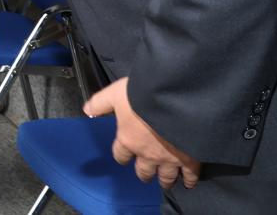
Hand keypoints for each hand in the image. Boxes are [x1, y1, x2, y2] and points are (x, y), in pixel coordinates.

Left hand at [84, 77, 201, 189]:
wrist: (173, 98)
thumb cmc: (143, 95)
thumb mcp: (115, 93)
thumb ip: (100, 103)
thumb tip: (87, 110)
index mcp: (128, 140)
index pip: (121, 155)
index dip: (123, 156)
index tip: (125, 157)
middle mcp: (147, 154)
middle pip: (143, 171)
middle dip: (143, 173)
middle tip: (145, 173)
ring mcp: (169, 159)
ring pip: (165, 177)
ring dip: (164, 179)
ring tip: (165, 180)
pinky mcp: (189, 159)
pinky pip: (190, 176)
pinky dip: (189, 181)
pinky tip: (188, 182)